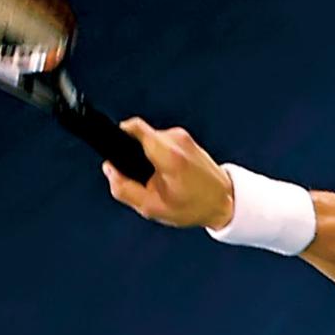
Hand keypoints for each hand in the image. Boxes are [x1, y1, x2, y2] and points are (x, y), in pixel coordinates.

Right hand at [101, 118, 234, 228]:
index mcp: (167, 154)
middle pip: (140, 136)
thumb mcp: (151, 207)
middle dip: (135, 154)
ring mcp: (184, 137)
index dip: (119, 134)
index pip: (134, 127)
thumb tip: (109, 170)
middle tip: (143, 177)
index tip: (115, 148)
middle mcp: (176, 139)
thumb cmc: (193, 206)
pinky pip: (163, 143)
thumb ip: (123, 188)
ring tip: (159, 179)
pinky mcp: (188, 139)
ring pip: (151, 140)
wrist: (225, 202)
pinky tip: (168, 175)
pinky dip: (160, 156)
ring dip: (149, 156)